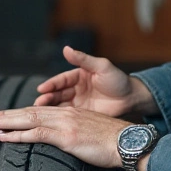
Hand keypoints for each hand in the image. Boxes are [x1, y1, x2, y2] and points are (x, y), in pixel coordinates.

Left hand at [0, 107, 135, 170]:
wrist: (129, 144)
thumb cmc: (113, 144)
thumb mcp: (89, 137)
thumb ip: (74, 137)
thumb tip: (64, 145)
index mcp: (70, 114)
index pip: (38, 111)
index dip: (17, 114)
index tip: (1, 118)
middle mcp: (65, 114)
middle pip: (28, 112)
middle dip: (4, 115)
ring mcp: (65, 124)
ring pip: (28, 119)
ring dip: (4, 121)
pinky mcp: (67, 136)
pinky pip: (37, 134)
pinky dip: (17, 135)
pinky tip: (3, 137)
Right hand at [34, 46, 157, 119]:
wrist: (132, 100)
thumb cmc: (119, 80)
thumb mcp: (102, 66)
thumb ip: (83, 59)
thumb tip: (66, 49)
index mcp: (78, 76)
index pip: (61, 80)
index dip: (51, 84)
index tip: (42, 88)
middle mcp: (76, 89)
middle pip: (57, 93)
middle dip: (46, 98)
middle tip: (38, 103)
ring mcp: (79, 103)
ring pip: (60, 106)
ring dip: (50, 109)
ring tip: (41, 112)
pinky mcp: (83, 115)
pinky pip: (68, 117)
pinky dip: (59, 119)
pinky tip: (52, 121)